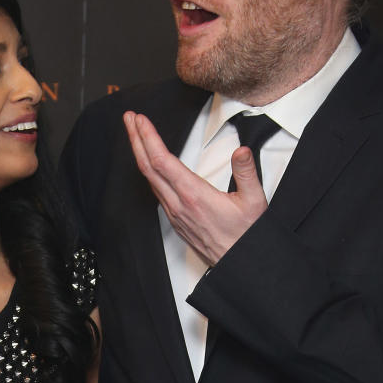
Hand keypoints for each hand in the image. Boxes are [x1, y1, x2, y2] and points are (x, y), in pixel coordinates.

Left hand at [123, 111, 267, 265]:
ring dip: (140, 154)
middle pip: (148, 167)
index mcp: (194, 195)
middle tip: (129, 118)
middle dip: (136, 139)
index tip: (140, 120)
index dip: (148, 138)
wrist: (239, 264)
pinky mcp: (175, 220)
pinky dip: (149, 171)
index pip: (162, 161)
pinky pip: (156, 192)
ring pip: (149, 179)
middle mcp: (179, 204)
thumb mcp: (254, 201)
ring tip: (136, 134)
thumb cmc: (246, 235)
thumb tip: (241, 151)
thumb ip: (247, 173)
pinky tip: (149, 163)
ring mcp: (174, 213)